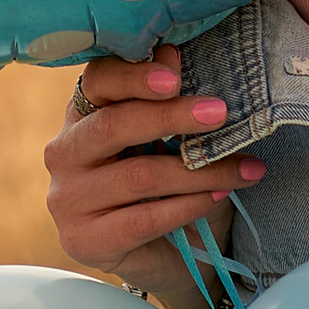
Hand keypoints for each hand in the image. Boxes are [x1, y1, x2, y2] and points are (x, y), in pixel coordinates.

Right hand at [42, 51, 264, 297]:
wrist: (165, 256)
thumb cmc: (166, 183)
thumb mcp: (170, 136)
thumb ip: (164, 97)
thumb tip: (171, 53)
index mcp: (81, 114)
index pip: (97, 81)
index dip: (133, 75)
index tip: (175, 77)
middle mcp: (64, 153)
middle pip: (112, 125)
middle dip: (170, 117)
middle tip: (219, 112)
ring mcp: (67, 200)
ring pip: (137, 176)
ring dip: (198, 171)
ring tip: (244, 168)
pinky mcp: (83, 241)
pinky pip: (142, 219)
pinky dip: (187, 206)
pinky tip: (218, 197)